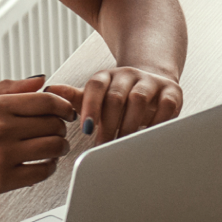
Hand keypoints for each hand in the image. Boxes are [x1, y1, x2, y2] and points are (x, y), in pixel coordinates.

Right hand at [0, 76, 74, 204]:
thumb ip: (8, 90)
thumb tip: (40, 80)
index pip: (46, 102)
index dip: (63, 107)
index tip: (67, 112)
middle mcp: (1, 129)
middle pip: (53, 125)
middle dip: (61, 128)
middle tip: (58, 132)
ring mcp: (2, 156)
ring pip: (53, 148)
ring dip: (60, 148)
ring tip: (55, 149)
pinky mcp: (2, 181)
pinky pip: (41, 172)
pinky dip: (49, 168)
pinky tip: (43, 165)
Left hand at [66, 65, 181, 142]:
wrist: (153, 83)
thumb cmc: (119, 96)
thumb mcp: (95, 96)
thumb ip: (74, 97)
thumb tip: (49, 90)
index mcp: (107, 76)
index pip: (95, 86)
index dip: (90, 107)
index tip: (87, 130)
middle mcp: (129, 75)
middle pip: (116, 96)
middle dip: (109, 124)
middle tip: (103, 146)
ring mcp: (151, 82)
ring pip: (139, 100)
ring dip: (129, 125)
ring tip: (122, 144)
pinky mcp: (172, 92)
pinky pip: (165, 106)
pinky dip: (156, 123)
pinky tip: (147, 138)